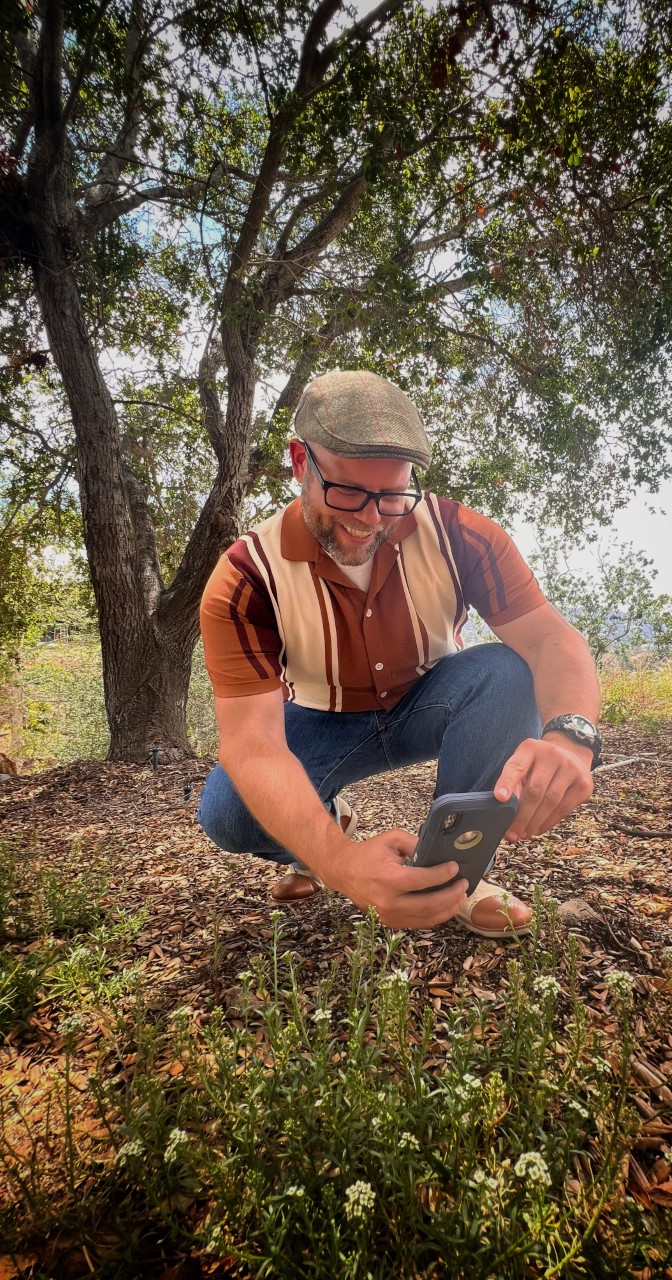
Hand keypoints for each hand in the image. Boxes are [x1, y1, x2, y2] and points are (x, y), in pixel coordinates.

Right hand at [328, 828, 468, 928]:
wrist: (344, 872)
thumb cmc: (368, 854)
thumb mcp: (391, 840)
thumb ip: (415, 844)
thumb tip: (438, 854)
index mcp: (388, 879)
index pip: (423, 880)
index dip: (443, 875)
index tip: (454, 867)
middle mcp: (389, 902)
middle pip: (430, 904)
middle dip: (452, 895)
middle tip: (464, 884)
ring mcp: (389, 916)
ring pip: (427, 918)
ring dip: (449, 909)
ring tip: (460, 897)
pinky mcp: (390, 922)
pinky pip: (419, 923)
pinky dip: (436, 916)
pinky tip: (446, 906)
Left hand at [494, 734, 593, 840]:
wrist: (571, 753)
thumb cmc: (539, 764)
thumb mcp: (524, 764)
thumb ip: (514, 782)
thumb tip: (505, 811)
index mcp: (530, 748)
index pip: (516, 766)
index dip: (507, 783)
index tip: (499, 799)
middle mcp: (552, 755)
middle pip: (534, 791)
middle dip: (521, 816)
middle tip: (511, 834)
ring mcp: (571, 769)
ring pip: (550, 802)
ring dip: (534, 822)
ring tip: (523, 834)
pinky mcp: (583, 784)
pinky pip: (563, 809)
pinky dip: (548, 822)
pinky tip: (537, 829)